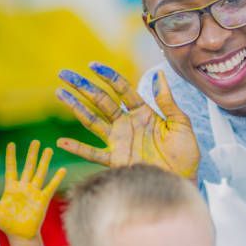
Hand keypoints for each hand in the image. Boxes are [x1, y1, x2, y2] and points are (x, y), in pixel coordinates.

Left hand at [0, 141, 65, 239]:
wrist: (20, 235)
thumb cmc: (7, 223)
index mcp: (11, 188)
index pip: (11, 169)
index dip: (11, 157)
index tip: (11, 144)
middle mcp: (24, 187)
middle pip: (29, 167)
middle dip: (32, 154)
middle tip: (35, 142)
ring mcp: (34, 192)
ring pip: (40, 173)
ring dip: (44, 161)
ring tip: (48, 149)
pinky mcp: (43, 199)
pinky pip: (51, 186)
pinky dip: (57, 178)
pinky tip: (63, 170)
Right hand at [57, 63, 199, 179]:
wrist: (184, 180)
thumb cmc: (186, 153)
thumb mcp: (180, 123)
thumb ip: (167, 101)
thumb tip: (159, 73)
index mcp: (143, 112)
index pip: (122, 89)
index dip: (108, 76)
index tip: (92, 65)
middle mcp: (127, 124)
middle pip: (101, 101)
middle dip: (83, 86)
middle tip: (65, 74)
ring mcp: (119, 141)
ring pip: (92, 121)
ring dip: (76, 107)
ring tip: (59, 93)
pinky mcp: (116, 160)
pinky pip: (93, 153)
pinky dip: (77, 148)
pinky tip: (61, 142)